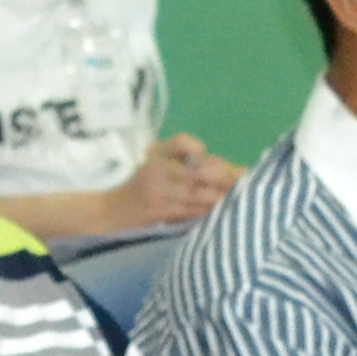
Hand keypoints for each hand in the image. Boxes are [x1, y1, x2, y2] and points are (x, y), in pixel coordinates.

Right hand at [118, 134, 239, 230]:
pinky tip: (220, 212)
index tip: (213, 157)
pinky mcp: (158, 210)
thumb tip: (237, 171)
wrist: (115, 211)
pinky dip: (206, 210)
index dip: (197, 147)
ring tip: (238, 199)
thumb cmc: (145, 187)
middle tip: (241, 182)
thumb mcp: (161, 166)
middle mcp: (156, 168)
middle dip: (221, 178)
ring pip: (194, 193)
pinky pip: (188, 210)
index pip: (180, 142)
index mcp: (158, 154)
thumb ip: (192, 164)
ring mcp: (156, 191)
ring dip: (218, 196)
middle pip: (194, 171)